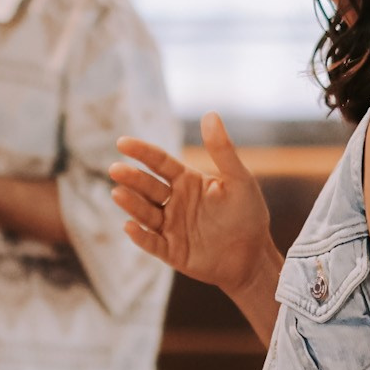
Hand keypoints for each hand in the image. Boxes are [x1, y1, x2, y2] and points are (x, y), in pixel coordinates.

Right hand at [111, 113, 274, 294]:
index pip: (159, 163)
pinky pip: (152, 243)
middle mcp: (174, 202)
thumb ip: (222, 149)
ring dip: (131, 204)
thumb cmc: (248, 214)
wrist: (254, 256)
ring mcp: (170, 227)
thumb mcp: (238, 180)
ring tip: (118, 193)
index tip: (122, 143)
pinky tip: (130, 227)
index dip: (141, 152)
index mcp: (187, 181)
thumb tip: (210, 113)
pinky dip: (140, 237)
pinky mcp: (171, 252)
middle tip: (116, 169)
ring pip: (146, 213)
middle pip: (148, 187)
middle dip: (132, 178)